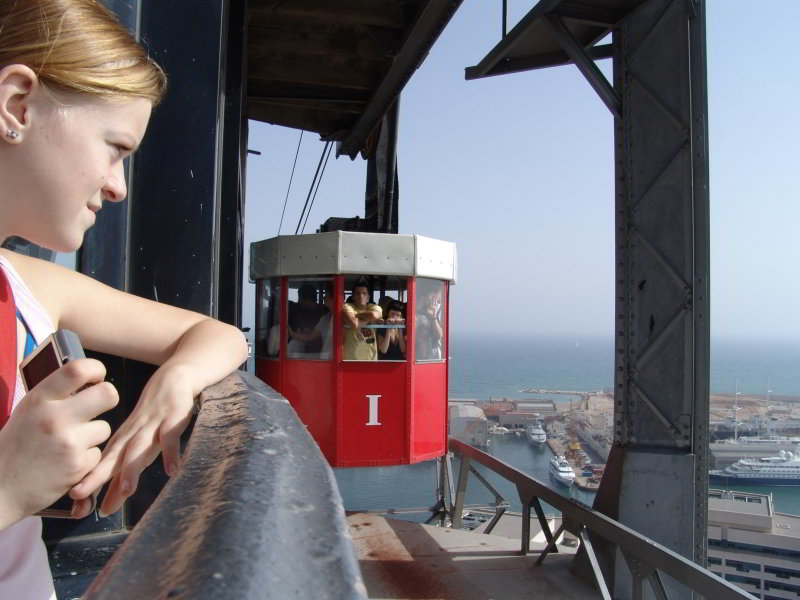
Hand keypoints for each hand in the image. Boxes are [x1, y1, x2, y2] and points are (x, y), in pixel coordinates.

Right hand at [0, 359, 116, 527]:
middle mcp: (55, 418)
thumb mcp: (28, 411)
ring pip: (104, 427)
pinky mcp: (78, 465)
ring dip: (92, 435)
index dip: (96, 369)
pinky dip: (86, 458)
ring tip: (68, 443)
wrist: (0, 489)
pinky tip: (66, 462)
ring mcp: (69, 442)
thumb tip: (89, 379)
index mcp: (39, 400)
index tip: (97, 377)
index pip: (78, 370)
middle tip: (98, 405)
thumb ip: (55, 395)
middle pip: (108, 394)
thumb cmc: (17, 446)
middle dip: (108, 398)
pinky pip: (98, 453)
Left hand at [70, 363, 194, 516]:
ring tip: (128, 491)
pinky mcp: (173, 419)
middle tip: (79, 494)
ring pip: (139, 448)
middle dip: (96, 476)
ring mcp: (152, 426)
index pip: (101, 465)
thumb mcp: (137, 446)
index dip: (88, 484)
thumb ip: (124, 475)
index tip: (73, 506)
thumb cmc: (152, 419)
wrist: (173, 379)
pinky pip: (171, 437)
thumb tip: (105, 510)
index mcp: (121, 442)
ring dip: (133, 467)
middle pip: (113, 457)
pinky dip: (170, 452)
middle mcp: (133, 435)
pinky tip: (171, 470)